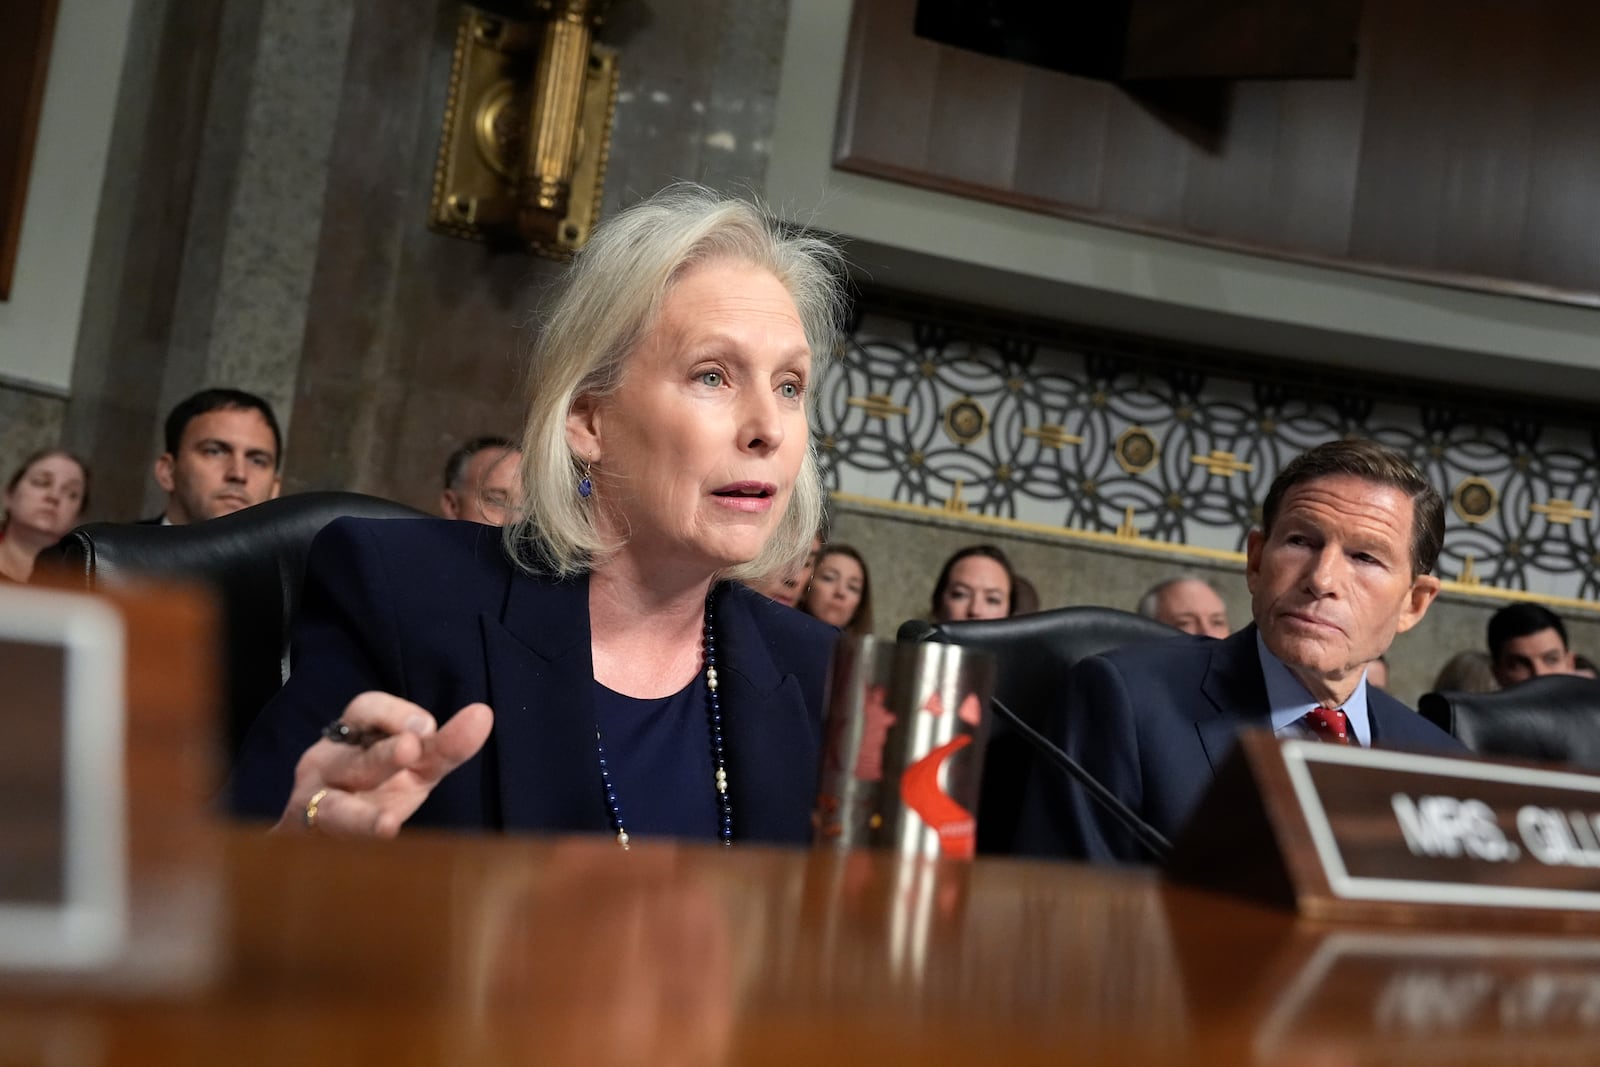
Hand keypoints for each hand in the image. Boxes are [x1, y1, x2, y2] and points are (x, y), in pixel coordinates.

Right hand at [277, 691, 493, 836]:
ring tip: (386, 826)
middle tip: (410, 749)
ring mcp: (313, 806)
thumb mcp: (415, 767)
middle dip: (384, 756)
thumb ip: (445, 747)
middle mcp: (329, 765)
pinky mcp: (312, 840)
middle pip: (357, 760)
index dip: (395, 714)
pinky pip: (333, 846)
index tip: (426, 728)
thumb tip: (482, 715)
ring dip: (362, 817)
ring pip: (336, 810)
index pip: (366, 710)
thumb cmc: (374, 790)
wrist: (315, 834)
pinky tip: (379, 846)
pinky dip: (354, 848)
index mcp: (352, 739)